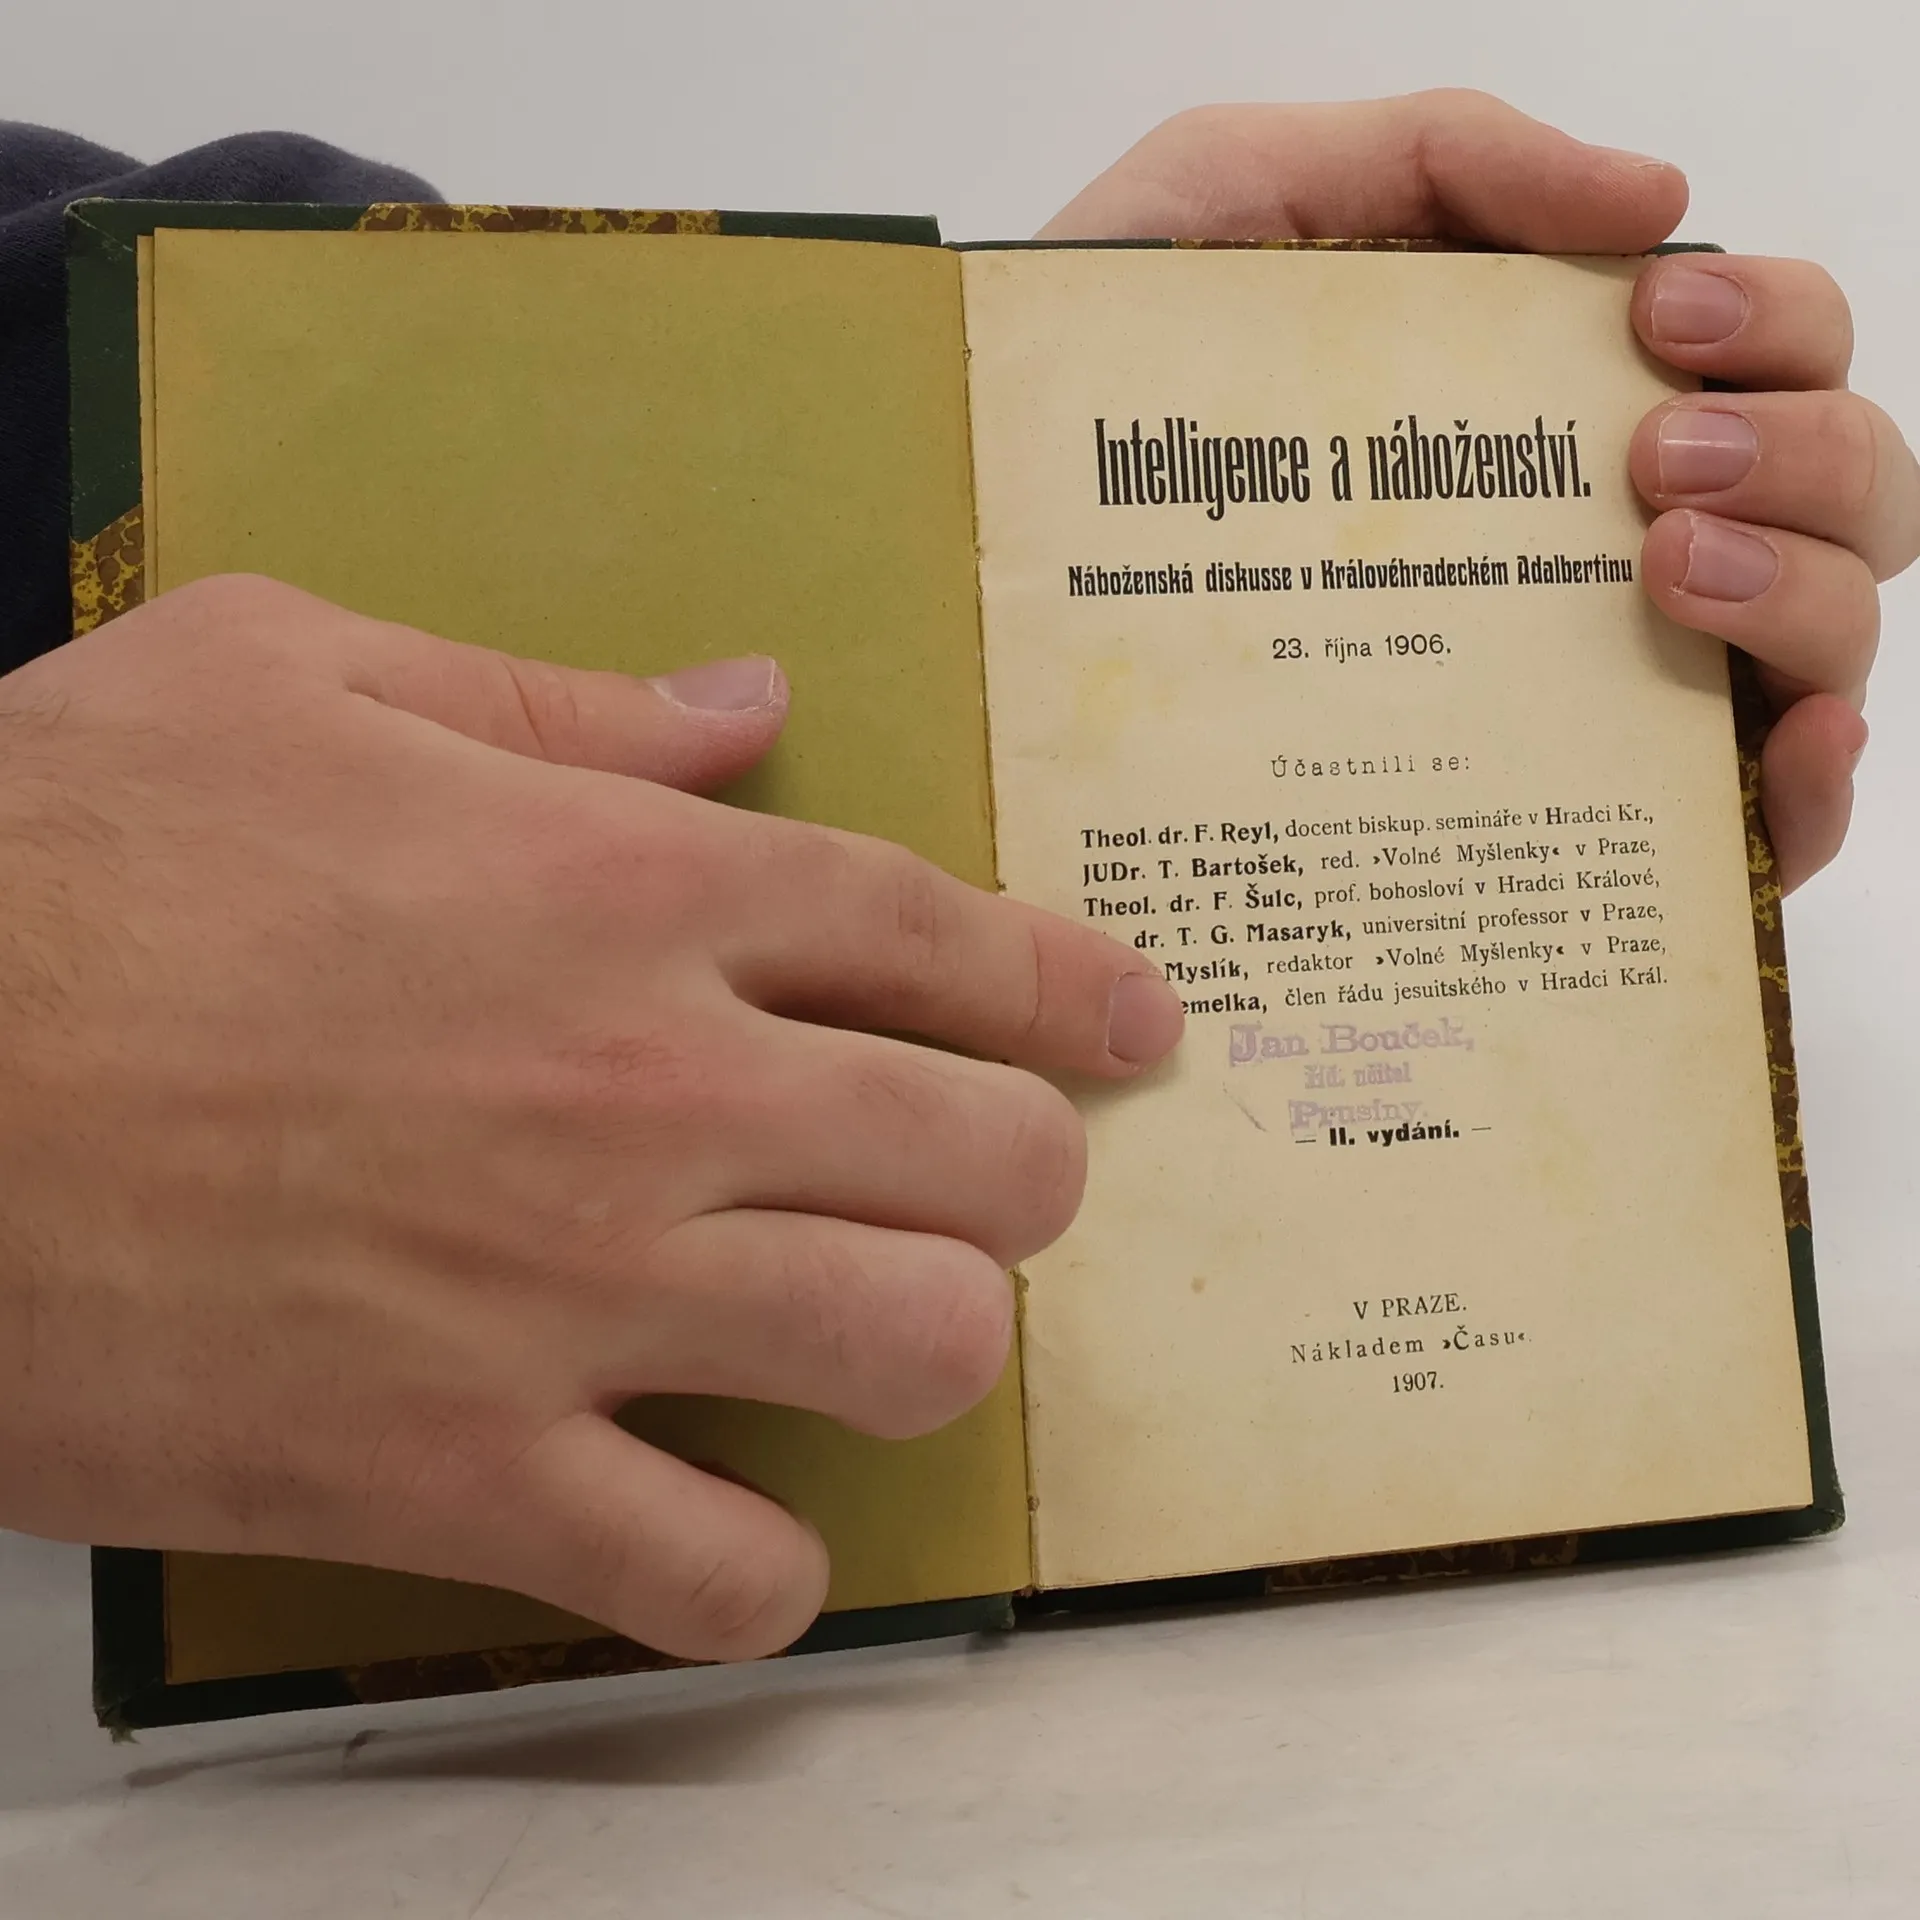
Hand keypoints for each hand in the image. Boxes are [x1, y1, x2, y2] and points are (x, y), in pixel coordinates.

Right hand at [0, 576, 1182, 1660]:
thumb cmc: (55, 848)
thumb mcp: (292, 672)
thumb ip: (553, 703)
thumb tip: (742, 705)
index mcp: (624, 886)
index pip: (939, 937)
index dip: (1070, 988)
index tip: (1141, 1027)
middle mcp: (646, 1086)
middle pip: (988, 1156)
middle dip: (1023, 1173)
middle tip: (982, 1181)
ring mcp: (569, 1291)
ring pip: (915, 1351)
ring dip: (935, 1348)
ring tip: (878, 1331)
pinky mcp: (454, 1467)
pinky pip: (713, 1572)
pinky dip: (761, 1568)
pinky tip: (732, 1522)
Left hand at [1042, 90, 1919, 890]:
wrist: (979, 554)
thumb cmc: (1102, 386)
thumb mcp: (1233, 202)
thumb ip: (1433, 154)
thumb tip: (1659, 199)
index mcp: (1551, 403)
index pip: (1765, 351)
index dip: (1776, 322)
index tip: (1662, 324)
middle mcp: (1598, 540)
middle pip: (1838, 485)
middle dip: (1804, 451)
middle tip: (1647, 464)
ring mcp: (1592, 684)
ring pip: (1827, 636)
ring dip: (1809, 589)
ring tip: (1659, 568)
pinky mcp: (1553, 818)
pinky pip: (1755, 824)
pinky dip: (1812, 787)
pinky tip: (1775, 751)